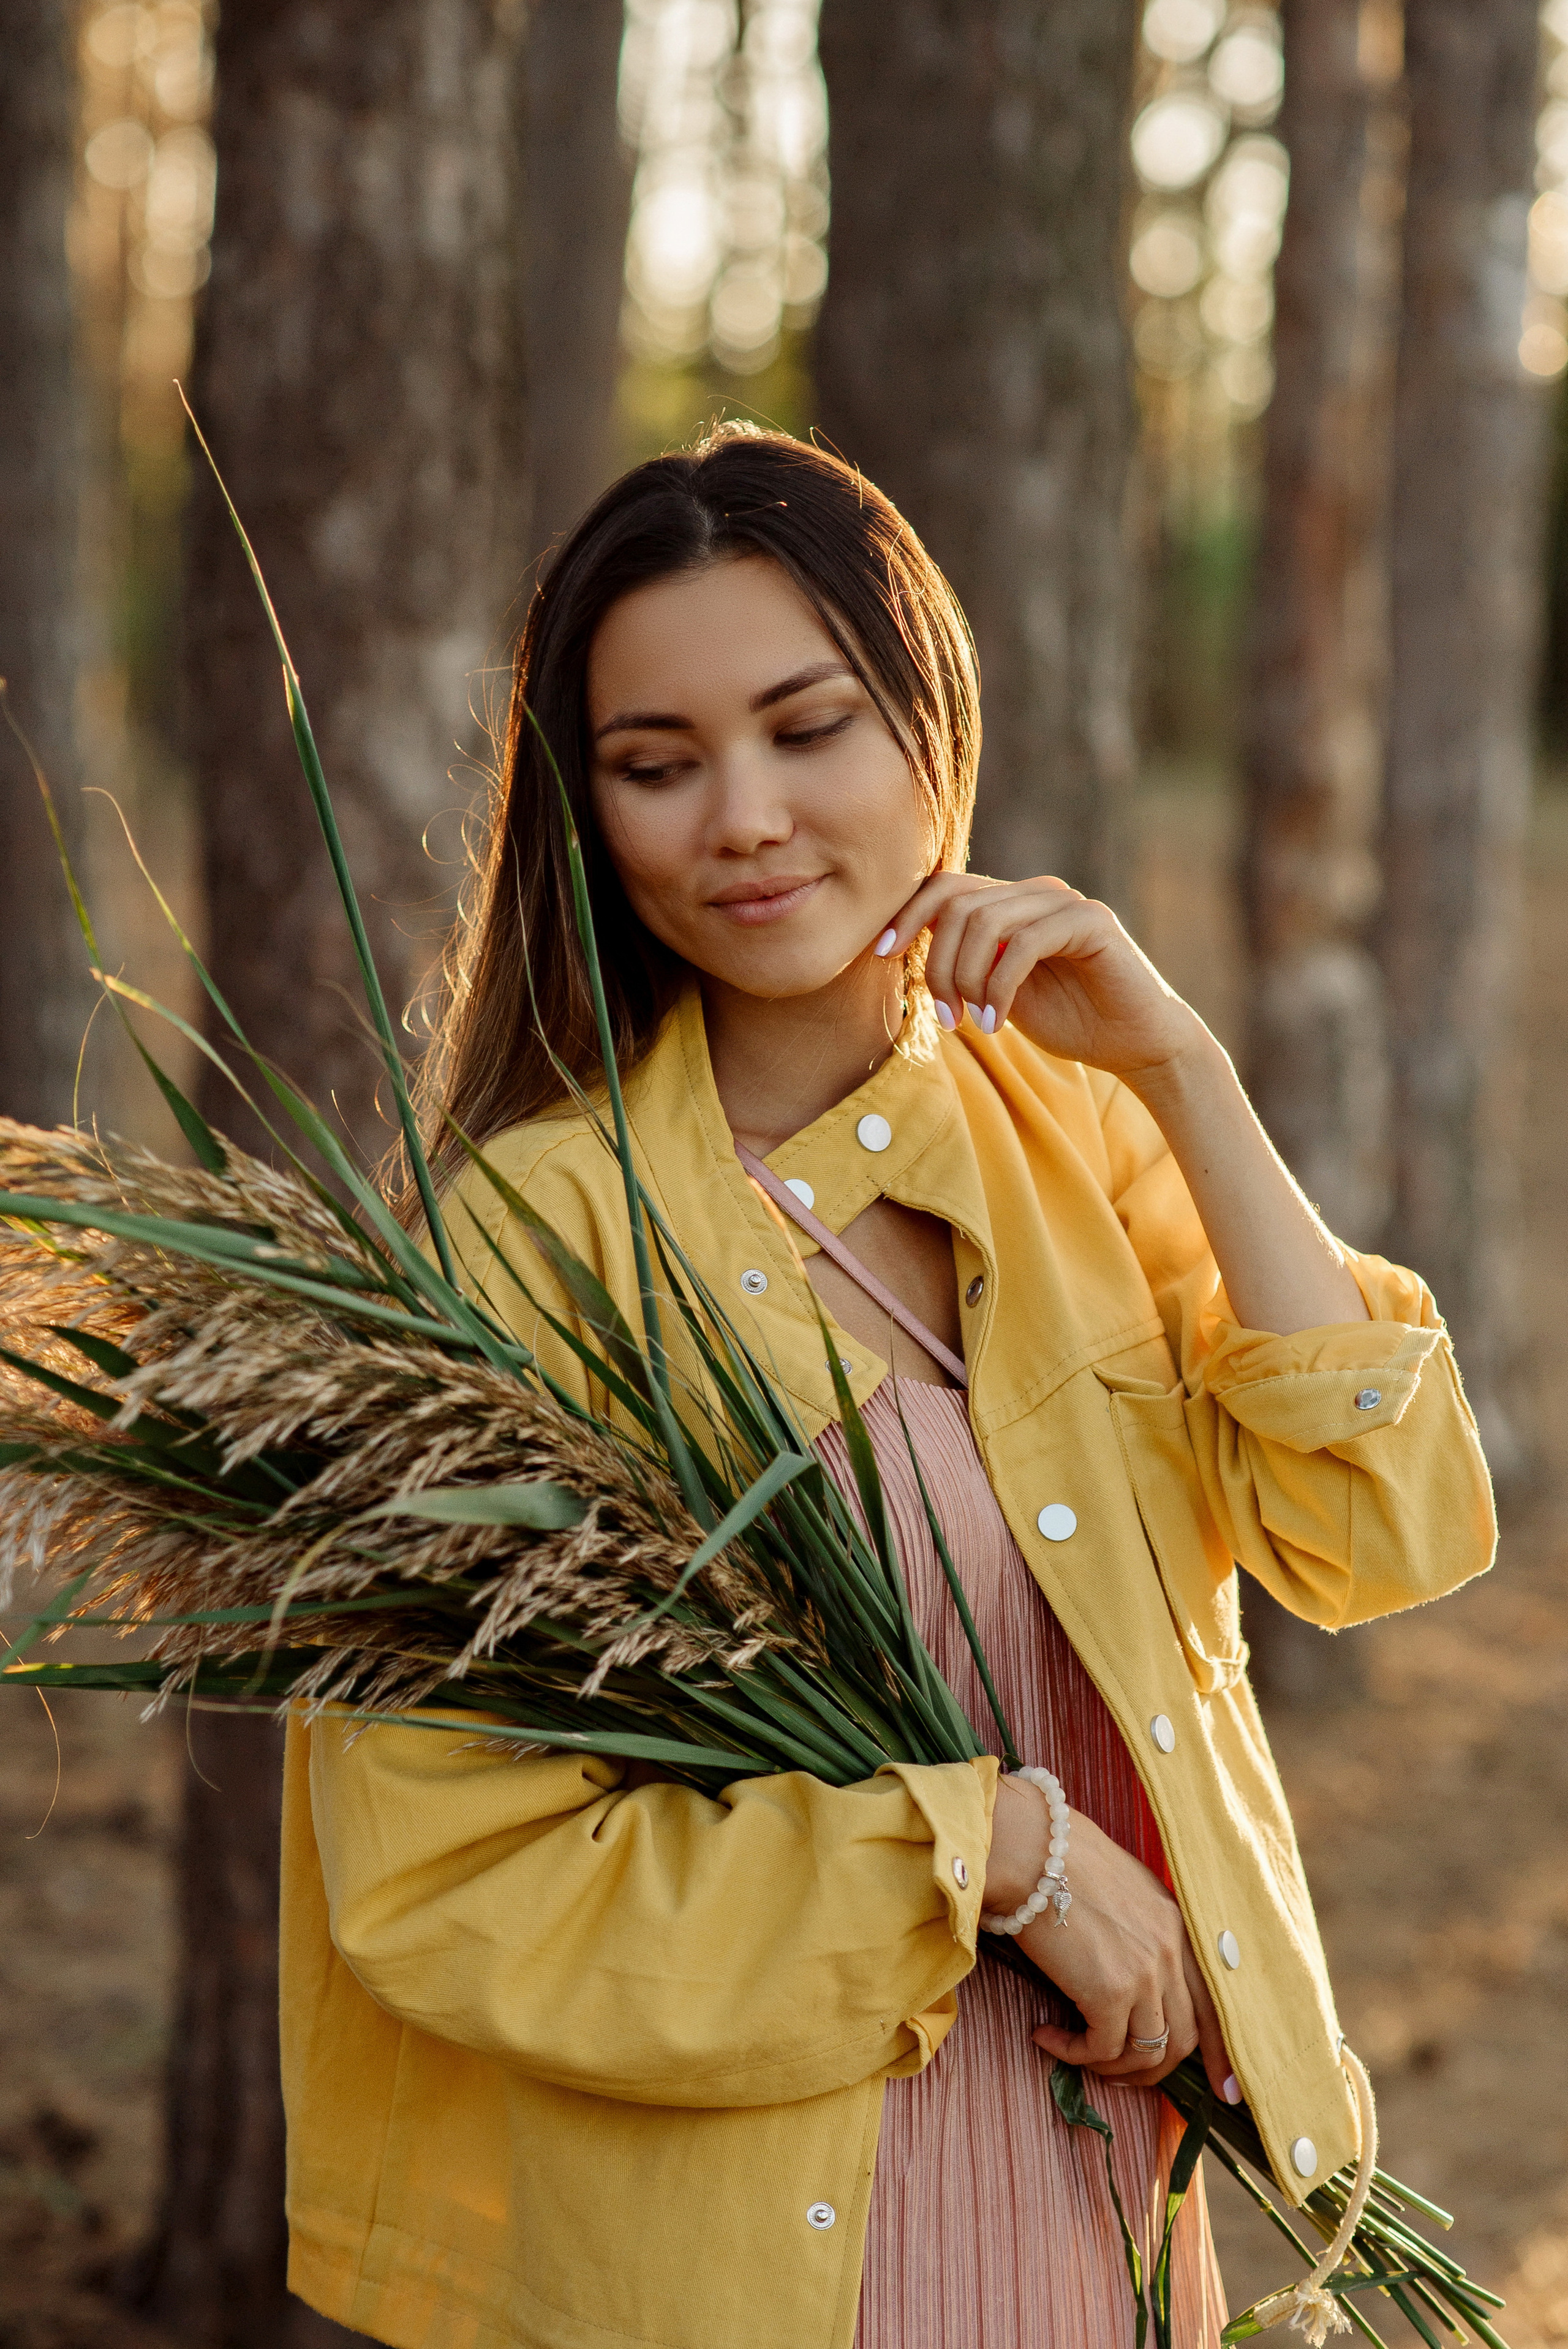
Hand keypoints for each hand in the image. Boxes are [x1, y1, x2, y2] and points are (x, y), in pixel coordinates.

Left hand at [880, 871, 1200, 1084]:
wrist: (1138, 1045)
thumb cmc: (1070, 1021)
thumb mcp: (998, 993)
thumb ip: (964, 965)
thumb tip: (905, 952)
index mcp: (1012, 902)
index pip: (944, 887)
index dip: (905, 914)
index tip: (881, 954)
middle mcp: (1037, 892)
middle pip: (957, 905)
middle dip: (938, 966)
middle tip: (947, 1017)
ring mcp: (1066, 903)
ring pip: (985, 921)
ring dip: (967, 980)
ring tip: (975, 1023)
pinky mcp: (1092, 923)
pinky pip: (1024, 943)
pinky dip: (999, 987)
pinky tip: (998, 1022)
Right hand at [983, 1776, 1232, 2093]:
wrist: (1030, 1850)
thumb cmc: (1061, 1860)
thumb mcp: (1120, 1890)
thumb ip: (1139, 1931)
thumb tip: (1129, 1976)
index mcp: (1177, 1925)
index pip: (1214, 2002)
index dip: (1221, 2052)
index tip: (1226, 2090)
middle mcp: (1170, 1951)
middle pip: (1183, 2038)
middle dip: (1155, 2070)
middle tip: (1121, 2076)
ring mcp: (1145, 1973)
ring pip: (1147, 2054)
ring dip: (1112, 2068)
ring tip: (1078, 2053)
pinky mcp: (1110, 1991)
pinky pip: (1100, 2049)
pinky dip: (1074, 2054)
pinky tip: (1046, 2036)